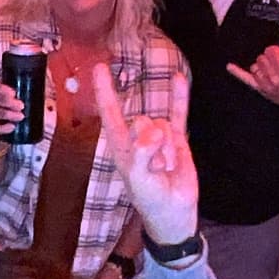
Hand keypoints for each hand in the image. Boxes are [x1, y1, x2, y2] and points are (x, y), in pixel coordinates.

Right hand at [0, 79, 23, 137]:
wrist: (4, 121)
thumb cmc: (12, 104)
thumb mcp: (16, 95)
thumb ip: (26, 92)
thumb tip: (42, 94)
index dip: (3, 89)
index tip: (13, 93)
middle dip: (9, 102)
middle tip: (21, 105)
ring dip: (9, 114)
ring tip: (21, 116)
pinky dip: (4, 128)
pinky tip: (12, 127)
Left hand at [93, 63, 197, 244]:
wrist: (174, 211)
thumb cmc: (149, 197)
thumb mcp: (138, 177)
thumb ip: (142, 152)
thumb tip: (157, 131)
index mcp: (120, 145)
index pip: (110, 112)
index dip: (104, 90)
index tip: (99, 67)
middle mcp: (137, 136)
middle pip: (142, 121)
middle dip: (151, 144)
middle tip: (155, 168)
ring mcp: (158, 135)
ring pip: (162, 124)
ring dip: (167, 148)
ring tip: (167, 167)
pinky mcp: (177, 138)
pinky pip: (178, 113)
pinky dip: (179, 96)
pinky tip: (178, 78)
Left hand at [226, 17, 278, 106]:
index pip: (270, 49)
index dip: (277, 51)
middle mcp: (274, 77)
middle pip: (261, 57)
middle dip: (270, 58)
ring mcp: (266, 85)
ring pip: (254, 66)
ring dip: (262, 65)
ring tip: (274, 70)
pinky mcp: (262, 90)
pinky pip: (246, 80)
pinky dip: (237, 73)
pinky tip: (229, 66)